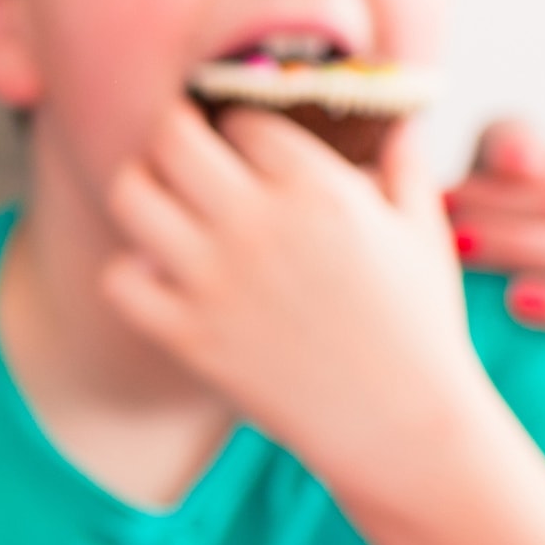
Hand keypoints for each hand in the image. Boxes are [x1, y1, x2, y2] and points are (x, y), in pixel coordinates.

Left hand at [101, 101, 491, 490]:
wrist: (402, 425)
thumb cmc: (419, 328)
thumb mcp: (425, 234)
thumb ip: (407, 166)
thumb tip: (402, 121)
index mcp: (319, 188)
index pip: (242, 118)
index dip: (239, 126)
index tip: (242, 145)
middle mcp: (260, 222)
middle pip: (171, 136)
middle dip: (175, 136)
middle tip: (185, 156)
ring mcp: (216, 279)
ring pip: (130, 195)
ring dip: (140, 190)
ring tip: (162, 206)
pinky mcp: (188, 335)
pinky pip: (118, 279)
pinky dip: (127, 272)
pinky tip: (156, 275)